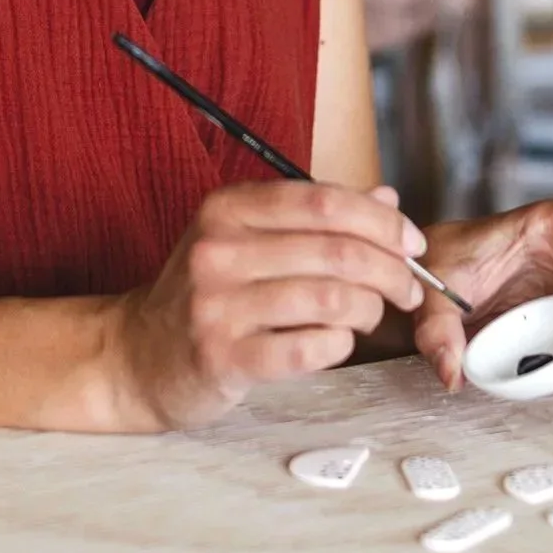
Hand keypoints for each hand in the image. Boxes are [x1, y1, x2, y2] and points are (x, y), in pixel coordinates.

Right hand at [104, 180, 429, 431]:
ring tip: (370, 317)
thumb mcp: (248, 238)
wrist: (140, 355)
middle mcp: (219, 249)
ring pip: (329, 300)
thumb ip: (315, 217)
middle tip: (409, 290)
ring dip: (368, 310)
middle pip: (336, 251)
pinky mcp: (222, 357)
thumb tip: (386, 196)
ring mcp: (217, 305)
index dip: (382, 220)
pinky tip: (337, 342)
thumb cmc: (208, 293)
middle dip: (390, 271)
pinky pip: (307, 348)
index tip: (412, 243)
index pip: (325, 201)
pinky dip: (338, 345)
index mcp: (228, 208)